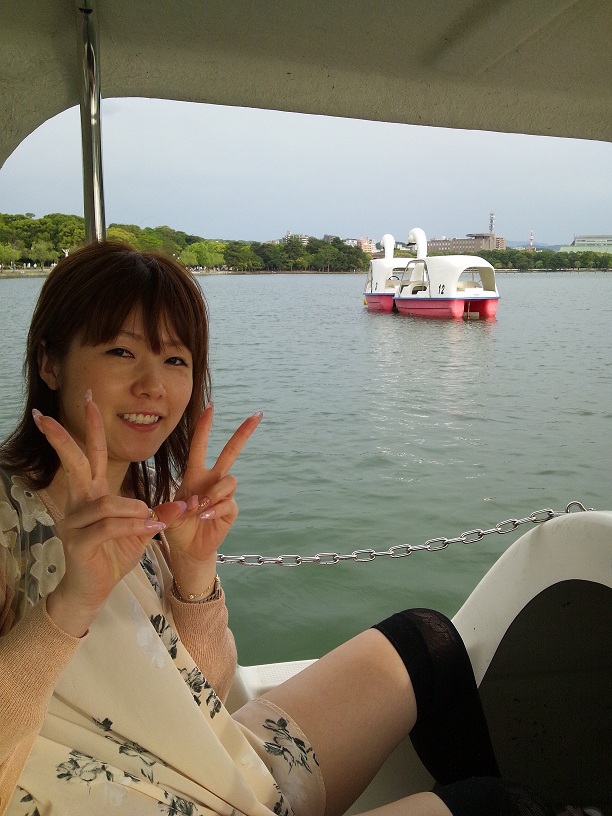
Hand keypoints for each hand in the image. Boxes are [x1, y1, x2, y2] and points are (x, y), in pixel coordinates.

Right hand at [33, 395, 170, 636]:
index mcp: (92, 494)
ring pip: (107, 502)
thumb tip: (185, 503)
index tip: (89, 400)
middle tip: (44, 415)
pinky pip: (110, 525)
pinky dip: (132, 525)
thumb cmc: (113, 556)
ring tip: (151, 521)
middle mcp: (78, 502)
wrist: (94, 590)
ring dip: (135, 511)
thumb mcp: (141, 530)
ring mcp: (74, 521)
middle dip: (61, 437)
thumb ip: (157, 513)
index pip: (92, 455)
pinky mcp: (78, 541)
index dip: (91, 428)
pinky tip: (147, 528)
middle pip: (74, 463)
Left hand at [153, 404, 261, 594]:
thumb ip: (180, 505)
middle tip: (257, 415)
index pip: (200, 446)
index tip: (211, 407)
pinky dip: (215, 510)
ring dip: (214, 493)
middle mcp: (212, 480)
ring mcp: (224, 494)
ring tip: (200, 508)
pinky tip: (204, 517)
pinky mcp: (231, 509)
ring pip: (229, 480)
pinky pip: (228, 503)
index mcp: (195, 474)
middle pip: (231, 452)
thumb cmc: (177, 526)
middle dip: (243, 433)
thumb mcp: (169, 513)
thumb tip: (199, 499)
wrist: (187, 548)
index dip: (205, 426)